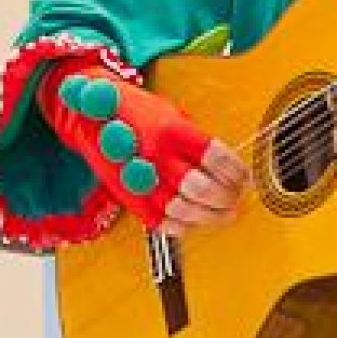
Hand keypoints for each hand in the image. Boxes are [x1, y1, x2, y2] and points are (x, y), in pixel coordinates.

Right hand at [43, 69, 242, 233]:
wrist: (90, 115)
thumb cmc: (134, 112)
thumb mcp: (171, 113)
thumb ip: (196, 140)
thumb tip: (226, 164)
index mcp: (171, 131)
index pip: (216, 157)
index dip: (237, 172)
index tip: (246, 178)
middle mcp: (156, 155)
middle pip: (202, 188)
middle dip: (226, 197)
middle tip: (237, 198)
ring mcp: (141, 179)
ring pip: (184, 209)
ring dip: (210, 216)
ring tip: (224, 213)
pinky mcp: (129, 197)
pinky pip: (161, 221)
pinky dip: (183, 226)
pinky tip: (195, 221)